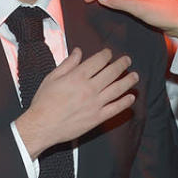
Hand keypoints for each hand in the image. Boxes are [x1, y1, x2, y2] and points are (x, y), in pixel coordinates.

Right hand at [14, 47, 137, 159]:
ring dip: (128, 81)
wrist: (42, 126)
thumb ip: (67, 64)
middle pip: (111, 72)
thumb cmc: (44, 102)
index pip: (98, 61)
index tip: (109, 53)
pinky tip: (130, 97)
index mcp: (77, 77)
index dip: (106, 55)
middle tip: (127, 60)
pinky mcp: (97, 118)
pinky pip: (115, 109)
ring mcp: (95, 104)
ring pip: (117, 89)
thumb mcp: (52, 78)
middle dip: (121, 64)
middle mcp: (89, 88)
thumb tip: (78, 52)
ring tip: (135, 76)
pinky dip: (124, 102)